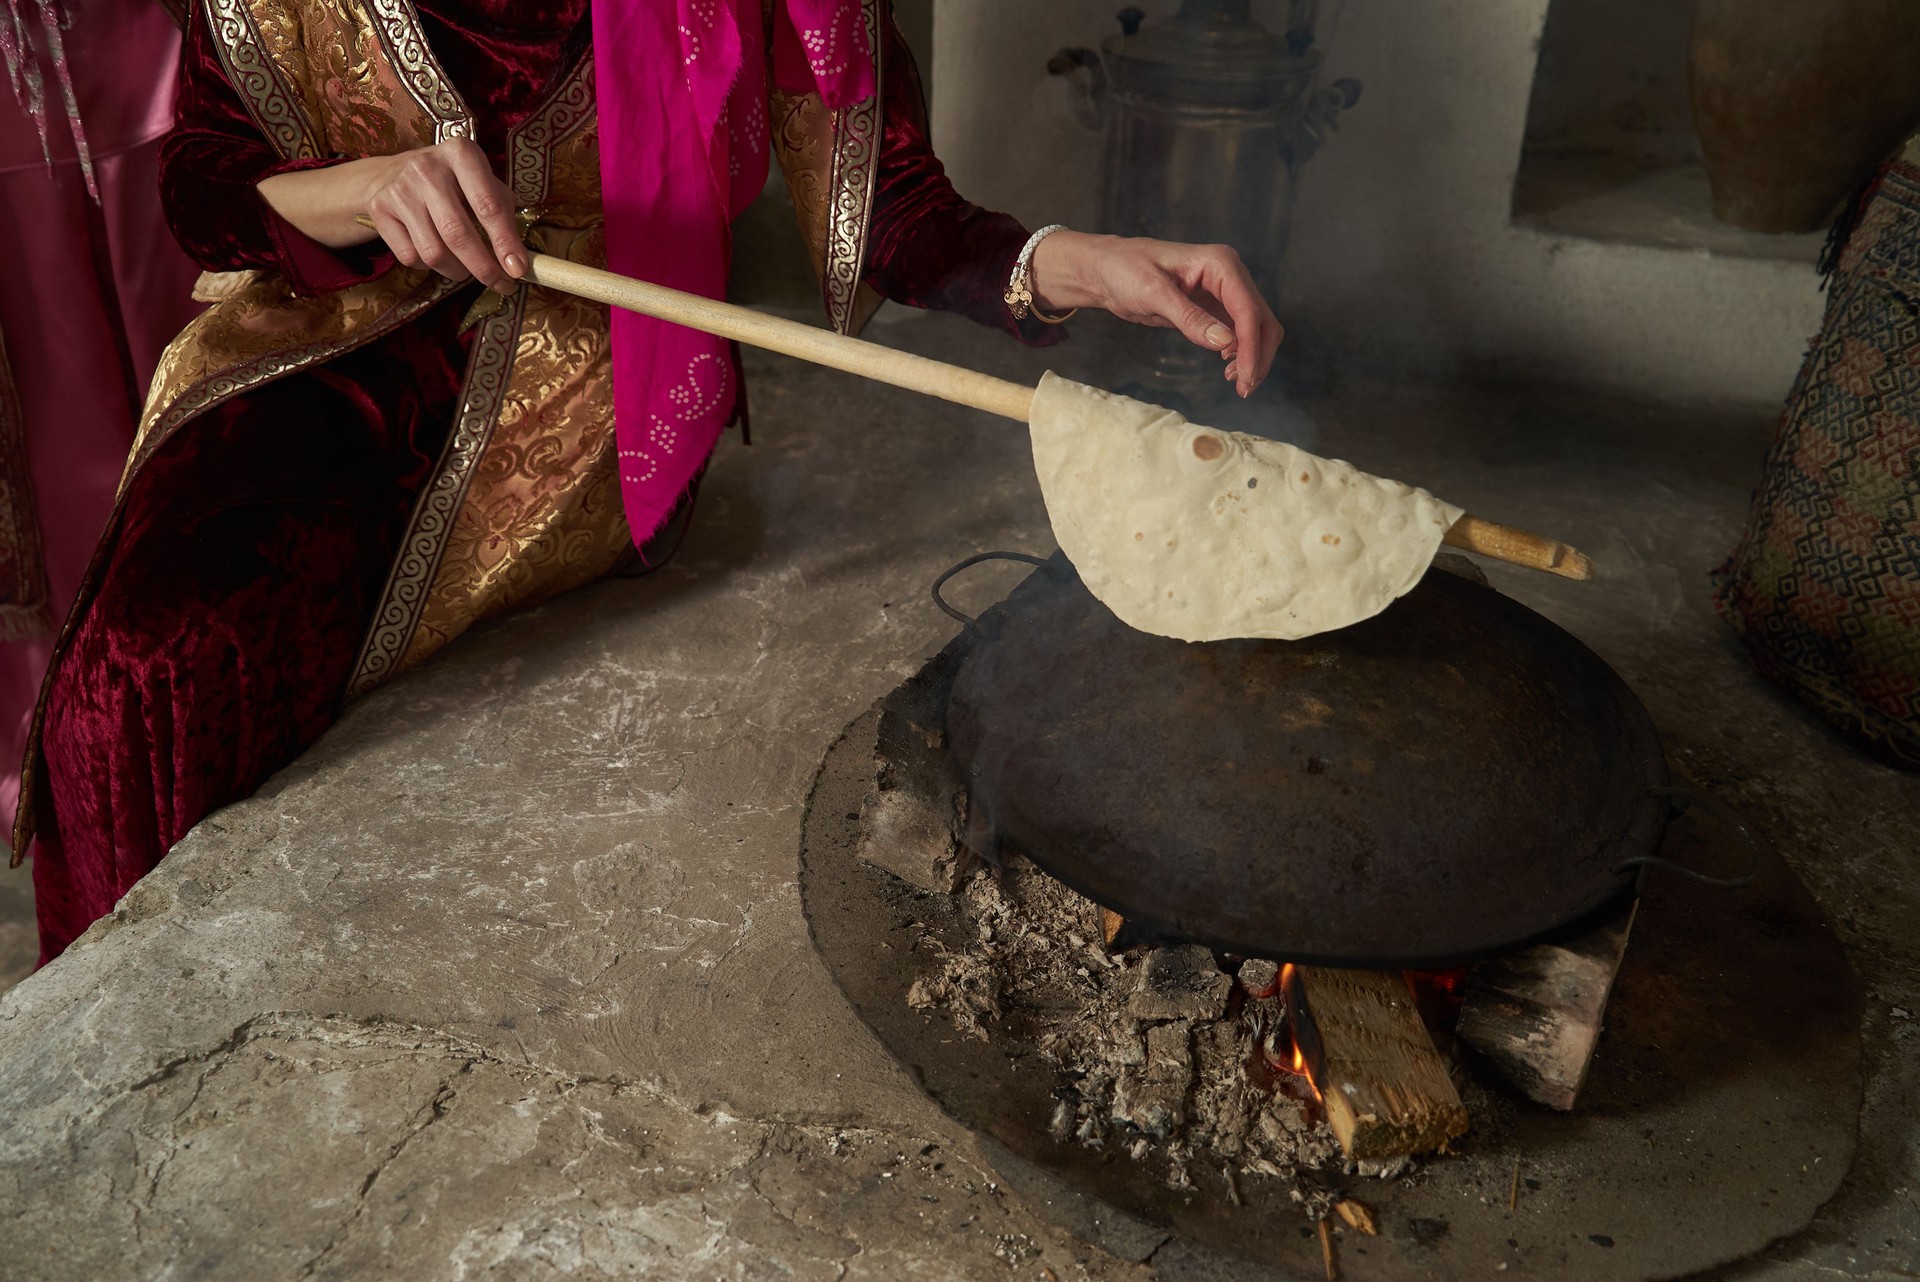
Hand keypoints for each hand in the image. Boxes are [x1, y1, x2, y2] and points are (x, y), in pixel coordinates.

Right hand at [257, 138, 526, 293]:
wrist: (390, 173)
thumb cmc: (451, 182)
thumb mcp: (480, 182)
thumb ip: (502, 211)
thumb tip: (519, 260)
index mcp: (461, 154)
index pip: (488, 206)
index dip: (505, 242)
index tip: (518, 270)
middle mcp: (427, 168)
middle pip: (458, 234)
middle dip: (484, 268)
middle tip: (499, 285)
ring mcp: (400, 188)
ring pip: (434, 252)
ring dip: (457, 272)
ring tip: (466, 269)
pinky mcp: (380, 209)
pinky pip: (410, 257)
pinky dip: (428, 268)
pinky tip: (435, 254)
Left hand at [1028, 231, 1283, 397]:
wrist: (1105, 270)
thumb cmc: (1124, 271)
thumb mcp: (1153, 294)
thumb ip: (1189, 317)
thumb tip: (1224, 342)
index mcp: (1220, 264)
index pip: (1248, 310)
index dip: (1251, 346)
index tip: (1245, 378)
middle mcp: (1229, 274)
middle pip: (1261, 319)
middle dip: (1257, 355)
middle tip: (1244, 388)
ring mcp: (1223, 291)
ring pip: (1255, 327)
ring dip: (1252, 355)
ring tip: (1235, 382)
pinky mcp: (1214, 306)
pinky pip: (1239, 331)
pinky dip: (1240, 351)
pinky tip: (1226, 367)